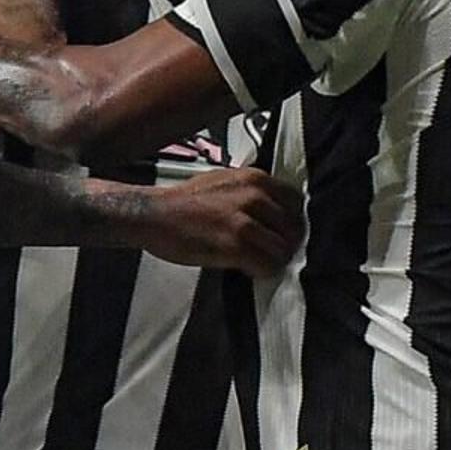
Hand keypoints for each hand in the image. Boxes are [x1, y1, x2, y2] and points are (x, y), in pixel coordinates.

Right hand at [135, 165, 300, 274]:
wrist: (154, 215)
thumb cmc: (184, 202)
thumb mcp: (225, 181)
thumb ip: (251, 192)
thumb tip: (273, 211)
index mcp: (254, 178)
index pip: (295, 201)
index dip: (290, 221)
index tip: (282, 231)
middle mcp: (254, 196)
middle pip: (293, 227)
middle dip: (284, 242)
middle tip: (271, 251)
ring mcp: (245, 222)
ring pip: (282, 249)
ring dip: (273, 259)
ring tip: (258, 261)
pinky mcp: (235, 246)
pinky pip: (266, 265)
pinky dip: (260, 271)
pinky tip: (248, 268)